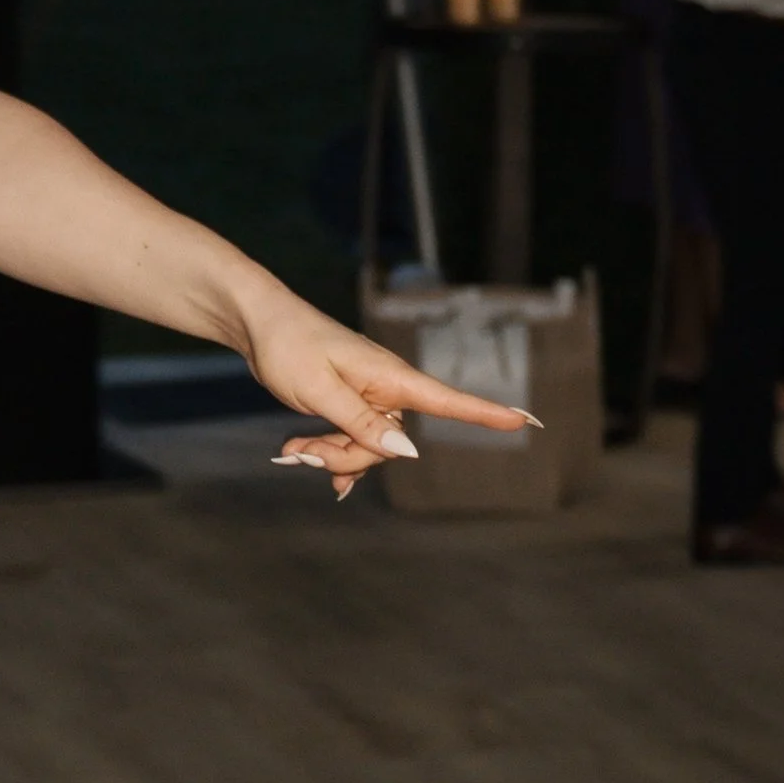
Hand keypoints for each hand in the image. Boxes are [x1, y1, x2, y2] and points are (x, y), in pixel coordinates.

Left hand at [235, 286, 538, 501]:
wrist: (257, 322)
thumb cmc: (289, 346)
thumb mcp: (320, 389)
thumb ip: (361, 423)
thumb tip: (407, 451)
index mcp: (391, 377)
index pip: (450, 400)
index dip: (488, 414)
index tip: (527, 421)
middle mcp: (386, 389)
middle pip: (390, 445)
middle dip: (346, 457)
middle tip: (298, 452)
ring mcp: (367, 398)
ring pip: (366, 448)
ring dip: (327, 456)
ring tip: (289, 449)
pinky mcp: (348, 405)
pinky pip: (350, 442)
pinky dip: (327, 454)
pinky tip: (302, 460)